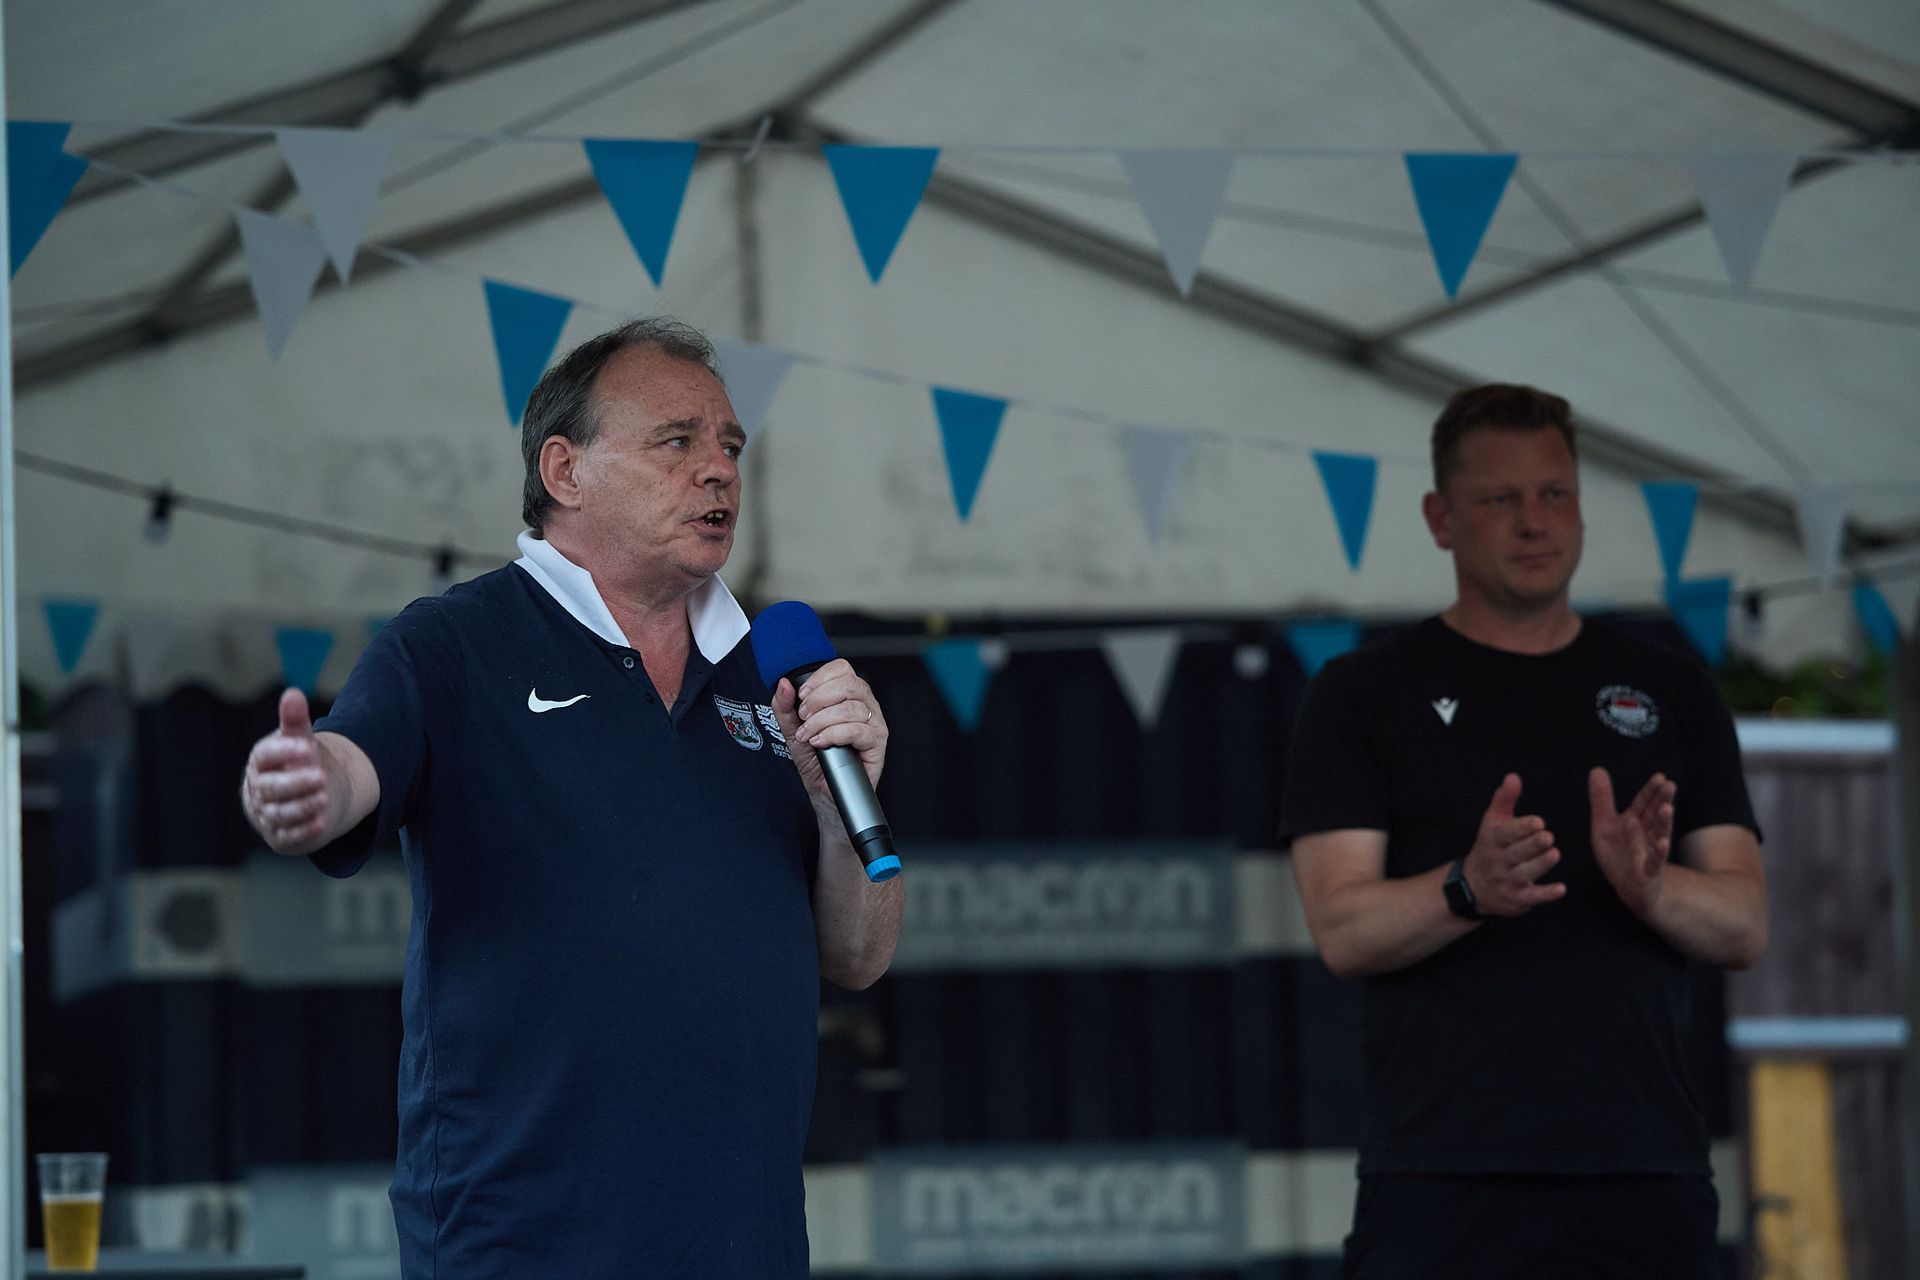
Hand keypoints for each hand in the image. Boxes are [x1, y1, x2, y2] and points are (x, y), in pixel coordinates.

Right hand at [240, 688, 336, 854]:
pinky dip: (304, 831)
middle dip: (295, 783)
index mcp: (261, 762)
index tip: (307, 746)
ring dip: (301, 807)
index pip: (266, 756)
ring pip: (280, 813)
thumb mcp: (297, 741)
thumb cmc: (295, 762)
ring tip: (323, 798)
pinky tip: (321, 824)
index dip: (284, 752)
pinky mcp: (281, 836)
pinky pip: (290, 836)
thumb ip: (295, 721)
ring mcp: (268, 814)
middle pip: (272, 788)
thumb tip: (293, 693)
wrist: (299, 795)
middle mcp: (260, 790)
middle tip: (320, 776)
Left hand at [771, 659, 888, 796]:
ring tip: (809, 735)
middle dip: (818, 700)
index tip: (801, 696)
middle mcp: (864, 704)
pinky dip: (834, 735)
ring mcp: (874, 723)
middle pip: (849, 684)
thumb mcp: (793, 729)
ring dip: (822, 722)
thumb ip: (785, 706)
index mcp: (848, 694)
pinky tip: (821, 742)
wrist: (824, 791)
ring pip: (851, 708)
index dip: (819, 679)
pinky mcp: (877, 743)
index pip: (841, 669)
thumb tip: (783, 685)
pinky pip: (858, 730)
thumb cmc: (815, 759)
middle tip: (804, 717)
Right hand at [1458, 773, 1564, 916]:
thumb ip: (1504, 799)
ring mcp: (1507, 880)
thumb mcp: (1492, 822)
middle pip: (1516, 853)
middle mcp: (1498, 860)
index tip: (1538, 822)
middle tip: (1548, 837)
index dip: (1522, 827)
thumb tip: (1514, 776)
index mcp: (1493, 839)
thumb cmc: (1490, 847)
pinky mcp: (1517, 898)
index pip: (1506, 833)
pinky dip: (1546, 894)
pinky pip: (1532, 897)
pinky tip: (1561, 889)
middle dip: (1532, 845)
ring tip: (1554, 854)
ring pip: (1524, 873)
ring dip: (1540, 865)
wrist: (1473, 886)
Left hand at [1590, 767, 1674, 918]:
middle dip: (1662, 801)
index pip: (1644, 803)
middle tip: (1670, 785)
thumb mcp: (1604, 824)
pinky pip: (1654, 861)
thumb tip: (1597, 769)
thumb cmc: (1618, 854)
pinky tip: (1663, 843)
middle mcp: (1646, 834)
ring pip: (1658, 835)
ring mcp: (1649, 852)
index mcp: (1635, 821)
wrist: (1630, 887)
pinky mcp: (1648, 871)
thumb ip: (1601, 799)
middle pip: (1654, 815)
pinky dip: (1658, 852)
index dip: (1651, 791)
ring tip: (1667, 808)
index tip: (1660, 777)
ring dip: (1663, 822)